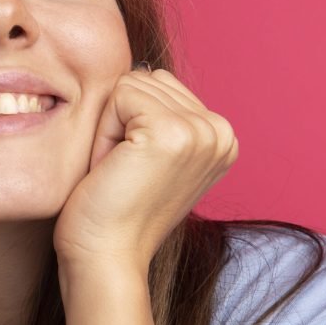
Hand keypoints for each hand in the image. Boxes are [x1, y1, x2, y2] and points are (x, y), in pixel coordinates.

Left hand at [53, 68, 238, 281]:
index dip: (132, 123)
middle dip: (121, 122)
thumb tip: (144, 68)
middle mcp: (221, 131)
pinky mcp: (172, 132)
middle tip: (124, 172)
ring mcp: (201, 131)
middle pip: (147, 80)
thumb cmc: (116, 210)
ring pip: (132, 85)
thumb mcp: (152, 156)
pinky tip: (113, 168)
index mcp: (222, 136)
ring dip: (111, 128)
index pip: (160, 85)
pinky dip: (103, 132)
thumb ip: (161, 115)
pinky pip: (118, 95)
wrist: (106, 256)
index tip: (136, 170)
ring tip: (120, 171)